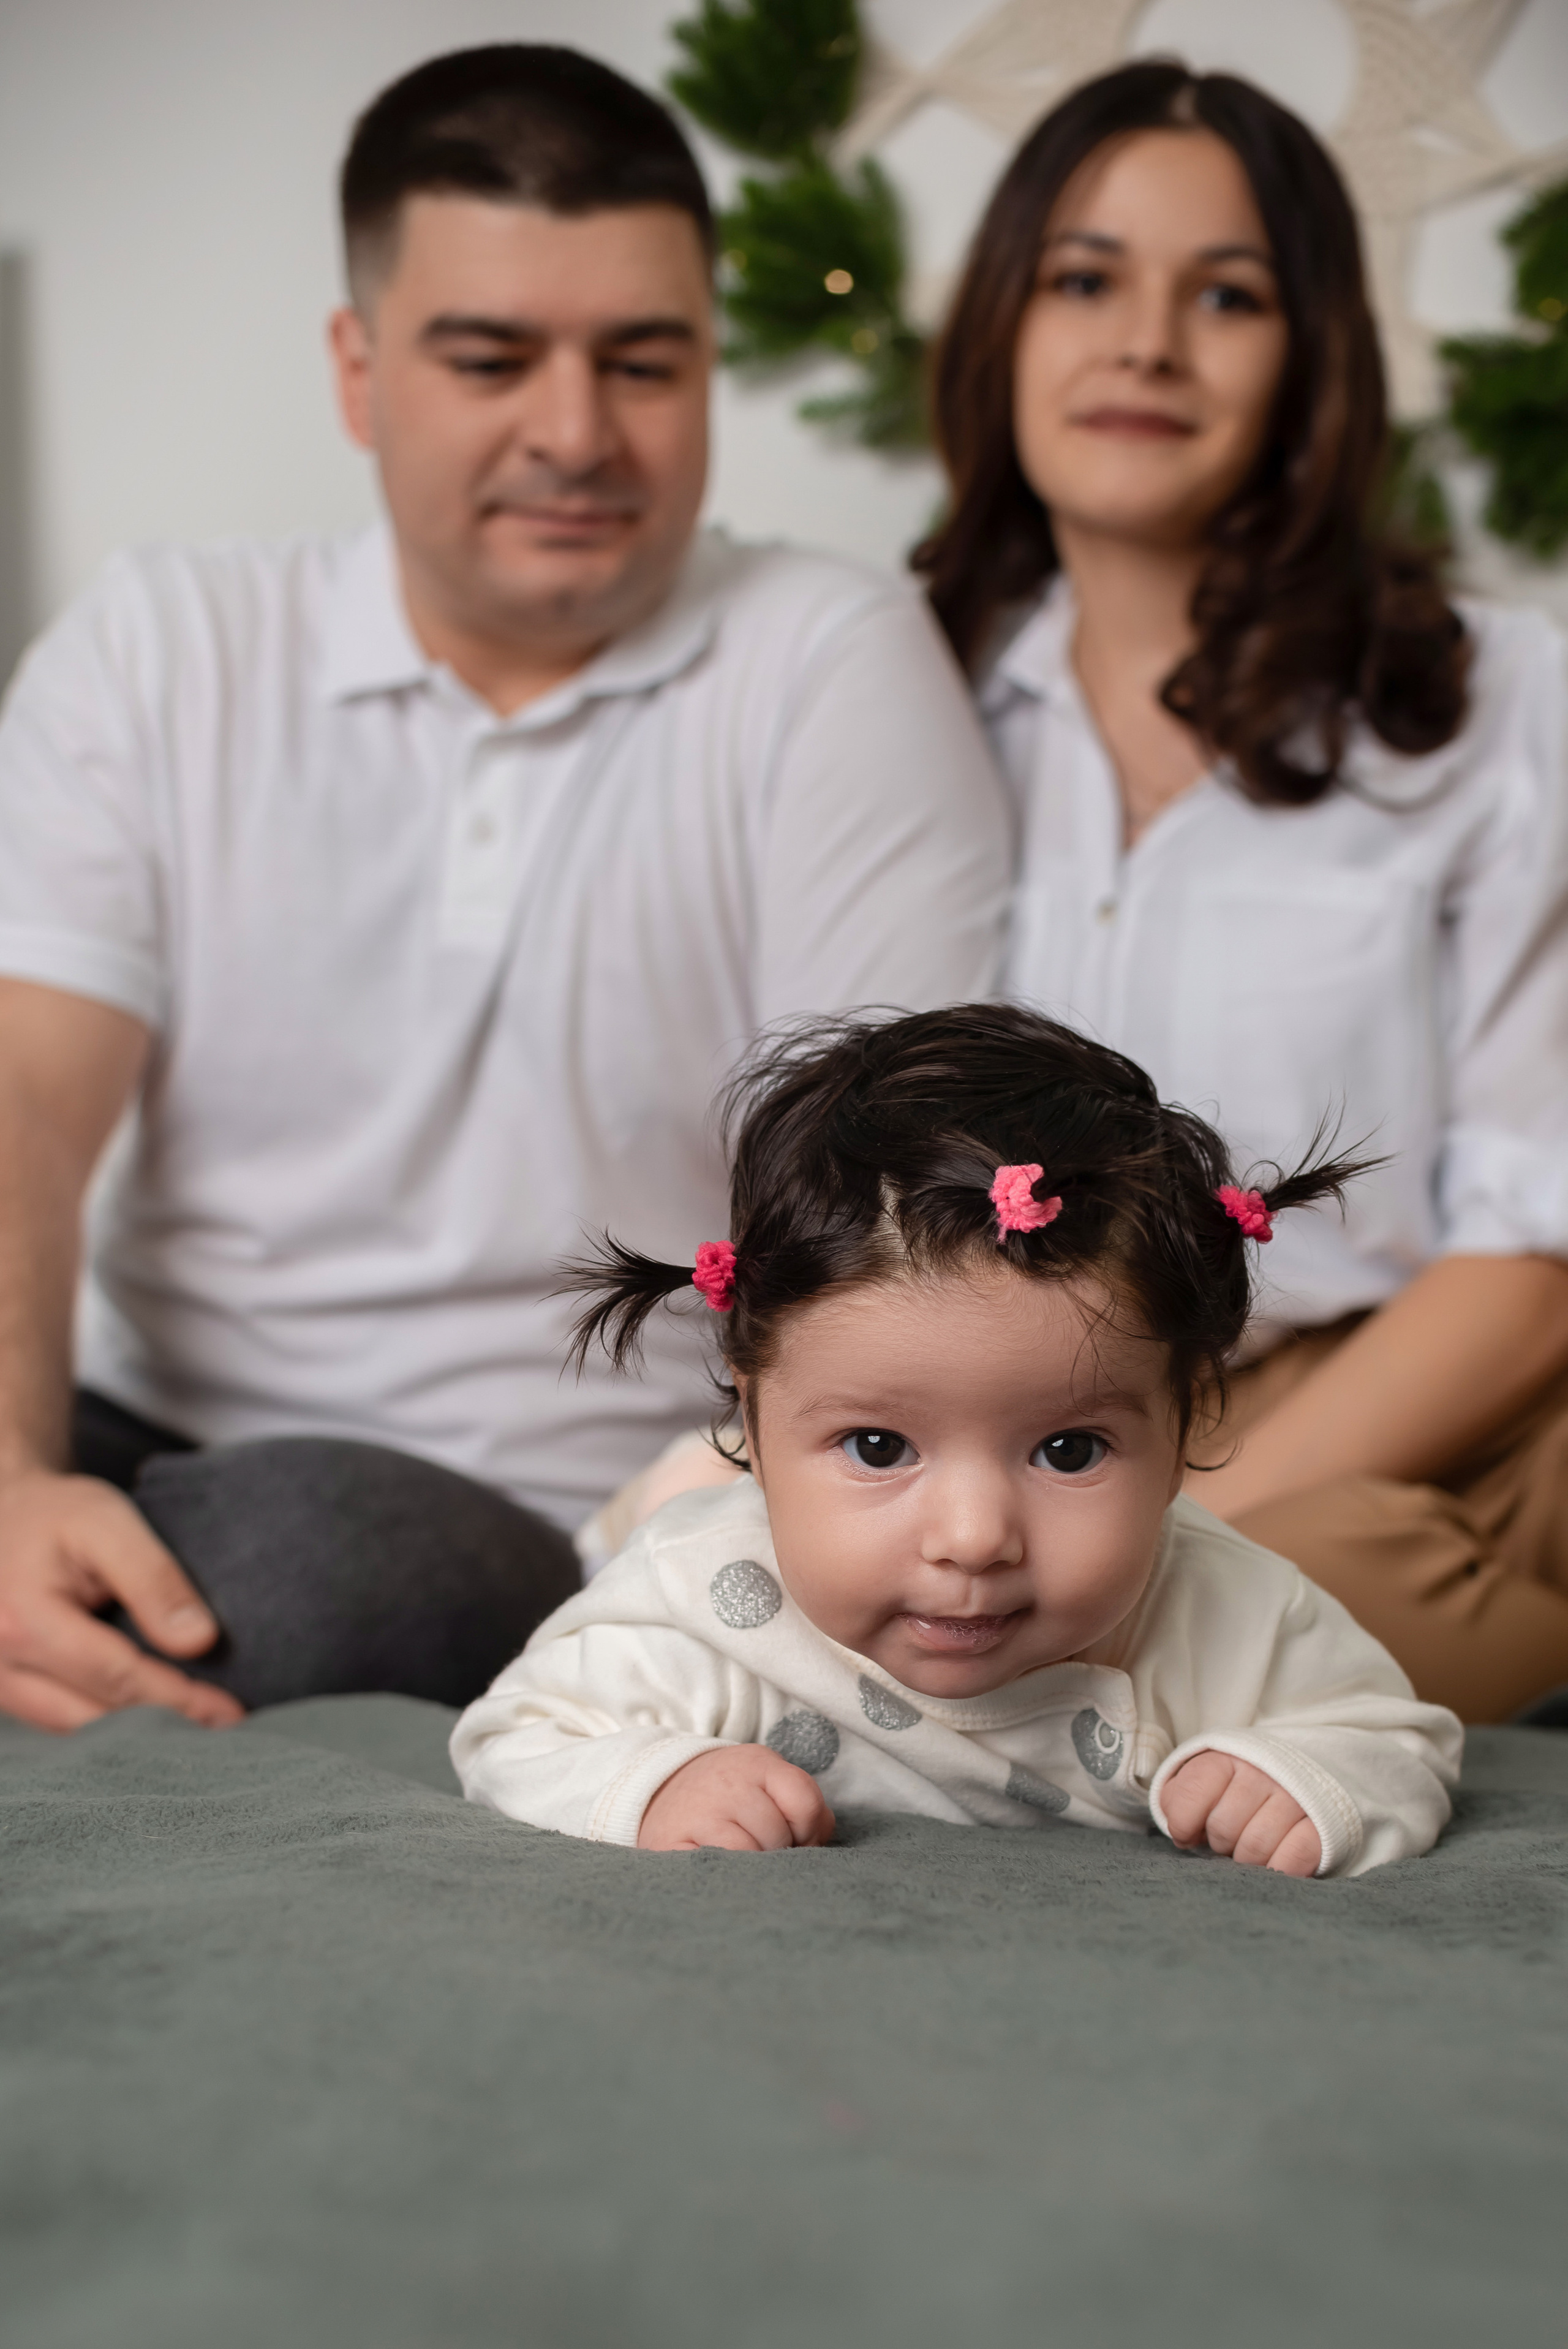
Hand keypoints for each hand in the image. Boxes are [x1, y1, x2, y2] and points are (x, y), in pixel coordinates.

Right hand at [0, 1468, 242, 1731]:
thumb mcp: (107, 1523)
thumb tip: (200, 1641)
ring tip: (195, 1730)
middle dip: (161, 1727)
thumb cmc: (56, 1513)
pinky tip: (150, 1717)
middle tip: (222, 1731)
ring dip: (134, 1736)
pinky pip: (59, 1720)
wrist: (3, 1513)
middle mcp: (1, 1664)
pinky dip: (106, 1723)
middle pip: (93, 1717)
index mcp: (24, 1621)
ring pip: (74, 1729)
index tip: (228, 1713)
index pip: (115, 1677)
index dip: (176, 1699)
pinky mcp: (6, 1689)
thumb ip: (153, 1579)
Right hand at [637, 1744, 835, 1851]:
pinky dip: (727, 1873)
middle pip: (778, 1836)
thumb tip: (818, 1841)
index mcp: (758, 1764)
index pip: (805, 1802)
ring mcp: (700, 1813)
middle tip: (762, 1848)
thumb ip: (804, 1804)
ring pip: (750, 1855)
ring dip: (753, 1865)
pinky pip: (719, 1867)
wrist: (661, 1788)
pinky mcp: (674, 1844)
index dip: (809, 1830)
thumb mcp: (769, 1780)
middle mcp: (728, 1784)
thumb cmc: (731, 1792)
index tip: (797, 1837)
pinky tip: (722, 1864)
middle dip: (778, 1851)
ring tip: (742, 1856)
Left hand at [1161, 1751, 1321, 1876]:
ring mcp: (1295, 1797)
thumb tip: (1183, 1836)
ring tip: (1251, 1847)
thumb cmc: (1236, 1790)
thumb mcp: (1201, 1783)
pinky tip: (1273, 1861)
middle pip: (1223, 1829)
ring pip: (1254, 1849)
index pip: (1191, 1795)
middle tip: (1230, 1838)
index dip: (1184, 1824)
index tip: (1191, 1831)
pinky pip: (1292, 1860)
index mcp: (1226, 1757)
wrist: (1294, 1779)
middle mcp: (1263, 1771)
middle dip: (1219, 1844)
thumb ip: (1179, 1801)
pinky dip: (1277, 1868)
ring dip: (1247, 1860)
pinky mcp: (1320, 1826)